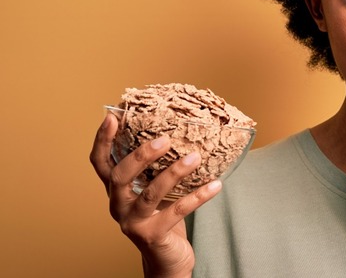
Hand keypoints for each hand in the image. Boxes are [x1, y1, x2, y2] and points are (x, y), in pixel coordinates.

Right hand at [90, 113, 221, 277]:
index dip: (103, 140)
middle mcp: (117, 206)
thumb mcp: (154, 190)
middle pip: (120, 176)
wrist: (167, 259)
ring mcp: (132, 223)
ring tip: (195, 157)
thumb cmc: (162, 217)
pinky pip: (176, 212)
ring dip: (174, 172)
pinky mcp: (152, 236)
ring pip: (150, 194)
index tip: (112, 116)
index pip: (101, 163)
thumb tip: (180, 131)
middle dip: (141, 155)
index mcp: (116, 190)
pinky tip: (215, 185)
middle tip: (165, 139)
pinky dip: (198, 197)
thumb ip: (156, 168)